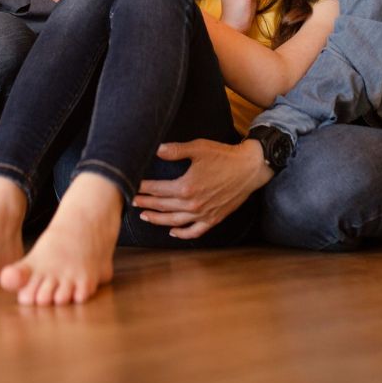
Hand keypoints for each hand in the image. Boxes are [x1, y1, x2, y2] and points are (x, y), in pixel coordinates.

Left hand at [131, 139, 271, 238]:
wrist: (249, 168)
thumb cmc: (223, 156)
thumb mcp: (198, 148)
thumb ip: (175, 150)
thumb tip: (156, 149)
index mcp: (185, 187)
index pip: (157, 190)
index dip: (143, 188)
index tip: (132, 186)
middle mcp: (192, 204)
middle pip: (162, 206)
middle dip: (146, 203)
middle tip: (133, 201)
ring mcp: (203, 214)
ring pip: (174, 221)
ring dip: (158, 219)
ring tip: (145, 216)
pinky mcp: (213, 219)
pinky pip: (194, 231)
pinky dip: (182, 234)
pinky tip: (172, 232)